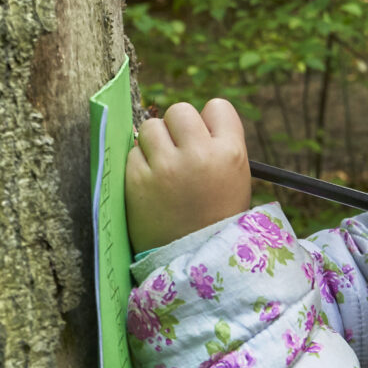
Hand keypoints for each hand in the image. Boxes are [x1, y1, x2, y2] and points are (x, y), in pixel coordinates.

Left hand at [126, 99, 252, 253]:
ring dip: (153, 143)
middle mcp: (199, 154)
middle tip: (177, 152)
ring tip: (163, 169)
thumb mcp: (235, 177)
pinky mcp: (137, 180)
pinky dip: (138, 165)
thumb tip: (185, 120)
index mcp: (230, 152)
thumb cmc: (215, 215)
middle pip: (180, 110)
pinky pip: (132, 153)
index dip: (208, 122)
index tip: (203, 139)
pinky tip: (150, 185)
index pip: (217, 106)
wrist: (194, 261)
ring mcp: (166, 167)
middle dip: (176, 128)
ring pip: (150, 126)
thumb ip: (217, 144)